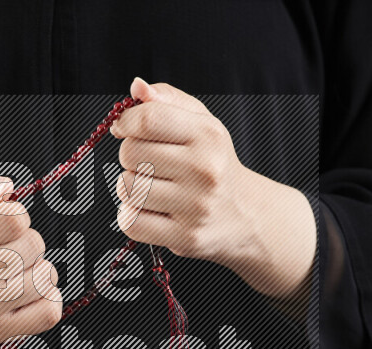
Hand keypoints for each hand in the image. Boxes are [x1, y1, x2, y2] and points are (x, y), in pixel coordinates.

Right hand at [0, 175, 61, 348]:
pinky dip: (47, 298)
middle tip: (4, 250)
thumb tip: (5, 189)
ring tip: (14, 271)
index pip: (14, 219)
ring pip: (46, 276)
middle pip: (34, 245)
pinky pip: (50, 311)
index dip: (14, 215)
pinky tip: (26, 293)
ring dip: (38, 268)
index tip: (1, 224)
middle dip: (26, 241)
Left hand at [111, 78, 315, 298]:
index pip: (147, 120)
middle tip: (152, 164)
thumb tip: (137, 88)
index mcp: (208, 135)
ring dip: (131, 188)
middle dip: (132, 157)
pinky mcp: (185, 237)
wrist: (247, 214)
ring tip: (154, 188)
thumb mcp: (200, 122)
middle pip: (130, 154)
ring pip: (127, 189)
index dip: (126, 123)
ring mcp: (195, 206)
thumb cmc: (214, 163)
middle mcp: (204, 170)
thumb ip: (166, 99)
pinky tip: (150, 211)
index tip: (125, 128)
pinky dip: (131, 216)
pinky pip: (131, 222)